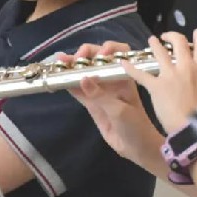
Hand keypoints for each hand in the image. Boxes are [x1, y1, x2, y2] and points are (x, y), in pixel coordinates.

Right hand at [63, 41, 163, 161]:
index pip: (119, 53)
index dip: (109, 48)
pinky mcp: (92, 103)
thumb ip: (100, 96)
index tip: (101, 53)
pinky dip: (70, 83)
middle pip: (98, 59)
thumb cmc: (135, 126)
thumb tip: (83, 78)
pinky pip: (79, 90)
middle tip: (77, 58)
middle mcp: (113, 80)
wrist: (137, 148)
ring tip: (60, 61)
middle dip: (87, 54)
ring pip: (86, 73)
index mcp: (126, 76)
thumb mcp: (119, 110)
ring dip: (73, 66)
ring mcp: (101, 91)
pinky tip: (59, 78)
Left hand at [124, 29, 196, 133]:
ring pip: (159, 51)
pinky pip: (140, 73)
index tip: (192, 37)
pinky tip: (124, 63)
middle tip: (166, 38)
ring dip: (154, 43)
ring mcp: (170, 75)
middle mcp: (186, 66)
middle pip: (178, 40)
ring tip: (151, 41)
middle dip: (171, 35)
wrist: (190, 128)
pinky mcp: (156, 85)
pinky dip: (131, 68)